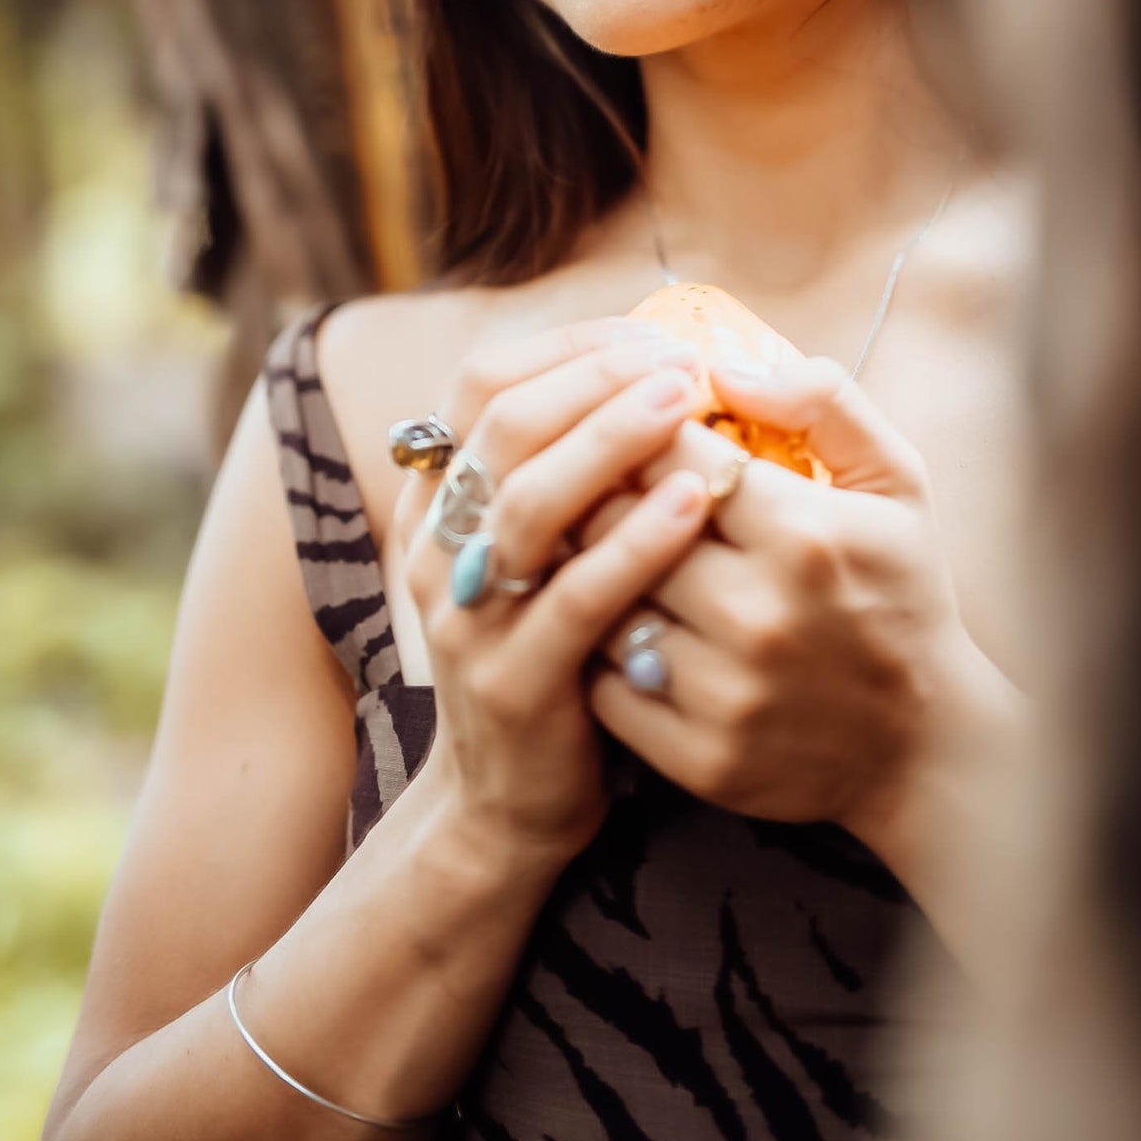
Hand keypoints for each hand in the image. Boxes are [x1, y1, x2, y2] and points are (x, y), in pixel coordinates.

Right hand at [398, 318, 713, 868]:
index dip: (567, 346)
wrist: (509, 806)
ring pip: (530, 500)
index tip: (652, 334)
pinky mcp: (514, 682)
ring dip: (614, 439)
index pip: (484, 382)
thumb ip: (564, 465)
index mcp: (444, 499)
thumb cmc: (555, 650)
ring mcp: (470, 616)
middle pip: (505, 425)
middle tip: (681, 360)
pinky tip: (697, 501)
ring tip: (689, 404)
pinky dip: (637, 540)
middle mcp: (442, 546)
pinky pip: (575, 597)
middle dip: (598, 377)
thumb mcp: (539, 549)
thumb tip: (645, 362)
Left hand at [586, 356, 999, 854]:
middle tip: (594, 483)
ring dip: (591, 571)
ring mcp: (726, 694)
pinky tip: (616, 629)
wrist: (929, 746)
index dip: (639, 430)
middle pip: (619, 525)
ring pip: (602, 604)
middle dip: (600, 493)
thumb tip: (725, 366)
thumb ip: (824, 403)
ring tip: (597, 551)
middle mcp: (759, 614)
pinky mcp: (700, 758)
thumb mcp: (896, 481)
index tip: (633, 426)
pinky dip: (598, 653)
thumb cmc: (905, 594)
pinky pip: (604, 686)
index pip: (671, 452)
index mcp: (804, 533)